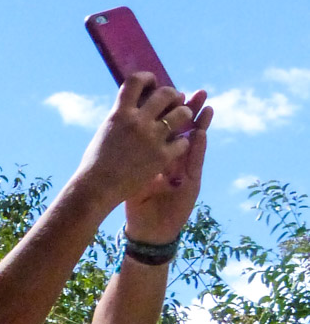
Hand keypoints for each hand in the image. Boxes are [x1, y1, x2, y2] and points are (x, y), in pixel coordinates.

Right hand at [72, 72, 194, 208]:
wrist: (96, 189)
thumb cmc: (94, 164)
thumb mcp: (105, 132)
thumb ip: (120, 117)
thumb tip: (130, 106)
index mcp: (119, 113)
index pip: (136, 81)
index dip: (147, 78)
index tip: (152, 82)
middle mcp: (137, 121)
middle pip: (166, 93)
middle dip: (172, 95)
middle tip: (173, 101)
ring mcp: (151, 138)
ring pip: (182, 114)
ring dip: (183, 115)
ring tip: (180, 120)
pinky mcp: (162, 156)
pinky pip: (183, 142)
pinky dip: (181, 143)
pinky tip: (175, 147)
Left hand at [125, 90, 214, 242]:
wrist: (147, 231)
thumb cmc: (136, 204)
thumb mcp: (133, 175)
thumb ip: (131, 155)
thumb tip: (117, 133)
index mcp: (161, 156)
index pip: (168, 129)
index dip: (170, 113)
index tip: (168, 94)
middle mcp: (175, 161)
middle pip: (183, 132)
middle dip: (187, 112)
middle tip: (191, 92)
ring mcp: (185, 172)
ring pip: (194, 144)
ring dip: (200, 124)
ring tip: (205, 106)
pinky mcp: (192, 185)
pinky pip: (194, 163)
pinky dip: (197, 148)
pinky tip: (199, 133)